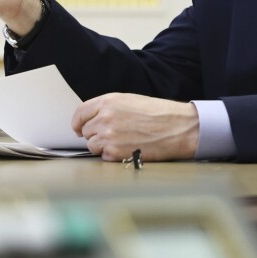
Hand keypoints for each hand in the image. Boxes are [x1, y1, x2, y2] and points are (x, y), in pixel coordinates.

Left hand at [72, 93, 199, 161]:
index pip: (80, 112)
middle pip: (86, 131)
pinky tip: (129, 148)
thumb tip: (92, 120)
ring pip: (92, 145)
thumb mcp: (131, 101)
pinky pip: (103, 157)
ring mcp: (109, 136)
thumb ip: (109, 108)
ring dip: (103, 146)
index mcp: (108, 101)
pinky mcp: (115, 153)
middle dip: (96, 134)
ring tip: (124, 142)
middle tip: (115, 135)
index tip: (79, 128)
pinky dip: (113, 156)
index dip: (78, 122)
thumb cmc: (160, 114)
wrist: (179, 128)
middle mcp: (105, 117)